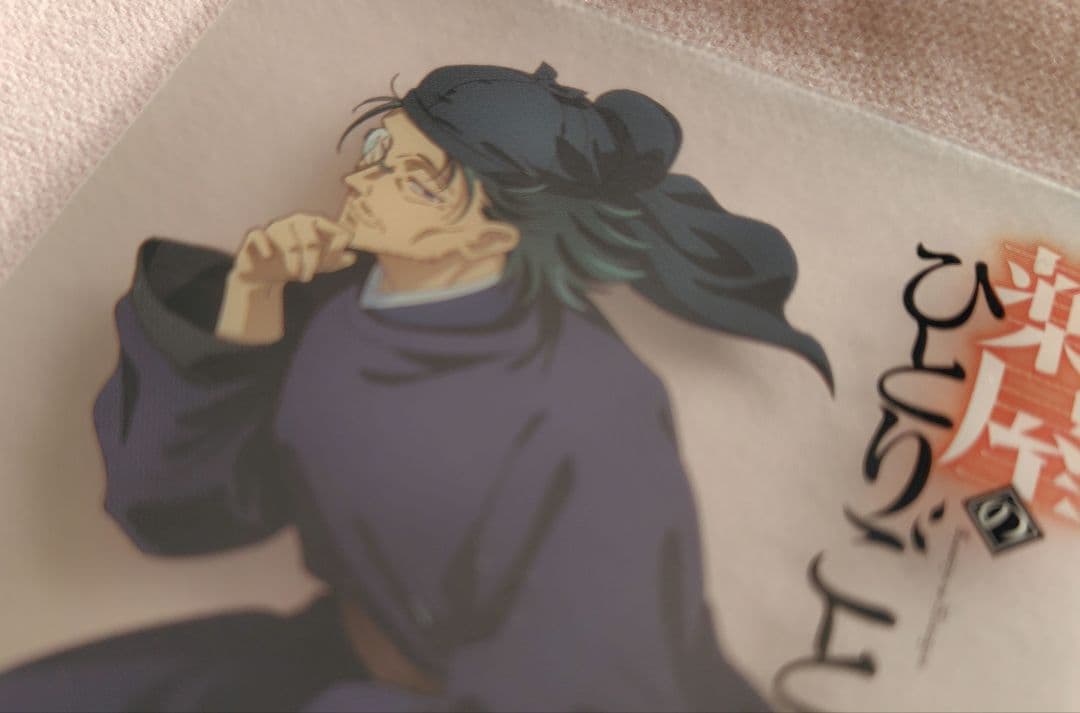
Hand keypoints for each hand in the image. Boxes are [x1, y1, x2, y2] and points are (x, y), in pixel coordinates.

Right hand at [230, 213, 355, 287]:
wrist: (263, 276)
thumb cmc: (294, 265)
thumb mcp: (318, 265)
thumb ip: (335, 260)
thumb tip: (352, 257)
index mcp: (313, 225)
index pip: (332, 227)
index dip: (337, 245)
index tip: (334, 259)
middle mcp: (295, 222)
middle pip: (312, 239)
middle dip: (313, 261)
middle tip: (308, 277)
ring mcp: (275, 228)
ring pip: (290, 242)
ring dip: (294, 263)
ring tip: (295, 275)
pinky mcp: (255, 237)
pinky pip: (258, 234)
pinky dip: (265, 245)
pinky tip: (270, 256)